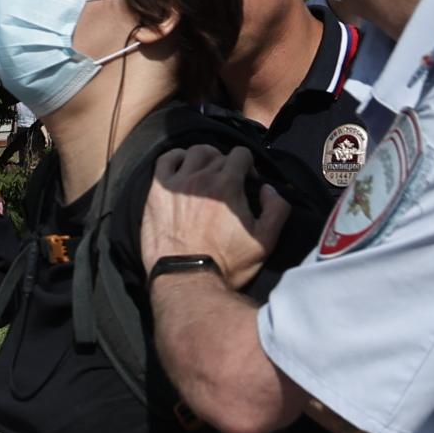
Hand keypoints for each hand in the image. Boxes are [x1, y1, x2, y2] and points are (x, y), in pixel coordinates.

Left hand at [144, 145, 286, 289]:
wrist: (187, 280)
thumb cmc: (226, 264)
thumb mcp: (264, 242)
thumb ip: (276, 209)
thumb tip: (268, 188)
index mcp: (228, 185)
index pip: (241, 154)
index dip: (248, 166)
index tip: (247, 181)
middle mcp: (202, 177)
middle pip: (218, 155)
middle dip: (227, 165)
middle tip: (227, 184)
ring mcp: (177, 183)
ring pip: (194, 152)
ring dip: (205, 157)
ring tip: (206, 173)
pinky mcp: (157, 192)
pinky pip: (165, 160)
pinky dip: (176, 157)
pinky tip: (182, 167)